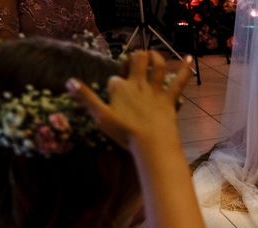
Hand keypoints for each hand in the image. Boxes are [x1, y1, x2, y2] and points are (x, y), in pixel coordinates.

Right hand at [66, 51, 191, 153]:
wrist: (151, 143)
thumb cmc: (124, 132)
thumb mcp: (100, 116)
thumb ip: (86, 98)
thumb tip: (68, 81)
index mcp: (119, 88)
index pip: (114, 79)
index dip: (114, 84)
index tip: (114, 92)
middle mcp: (137, 84)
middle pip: (137, 60)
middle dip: (135, 57)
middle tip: (135, 62)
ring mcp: (155, 90)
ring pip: (157, 65)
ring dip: (156, 57)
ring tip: (154, 55)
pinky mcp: (169, 99)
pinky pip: (179, 81)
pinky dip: (185, 69)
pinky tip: (190, 58)